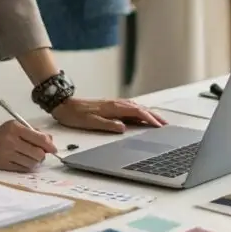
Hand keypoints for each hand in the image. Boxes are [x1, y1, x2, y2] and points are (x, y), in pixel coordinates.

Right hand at [0, 120, 57, 171]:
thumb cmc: (1, 135)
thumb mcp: (15, 127)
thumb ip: (34, 132)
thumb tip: (51, 141)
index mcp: (15, 128)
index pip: (39, 139)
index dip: (49, 145)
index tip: (53, 149)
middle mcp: (11, 141)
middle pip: (38, 153)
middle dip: (42, 155)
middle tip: (40, 153)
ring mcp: (7, 154)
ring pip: (32, 162)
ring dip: (35, 161)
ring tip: (31, 157)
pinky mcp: (4, 165)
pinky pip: (24, 168)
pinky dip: (27, 166)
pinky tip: (23, 161)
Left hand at [52, 98, 166, 132]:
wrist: (65, 104)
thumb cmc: (76, 115)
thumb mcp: (90, 122)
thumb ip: (108, 125)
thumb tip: (124, 128)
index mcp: (114, 108)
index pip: (137, 112)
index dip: (150, 119)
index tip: (159, 126)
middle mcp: (116, 104)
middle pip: (140, 108)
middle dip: (154, 116)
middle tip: (165, 124)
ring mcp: (114, 104)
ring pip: (136, 107)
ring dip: (148, 113)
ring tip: (157, 121)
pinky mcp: (111, 105)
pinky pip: (130, 108)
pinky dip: (140, 112)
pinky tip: (141, 116)